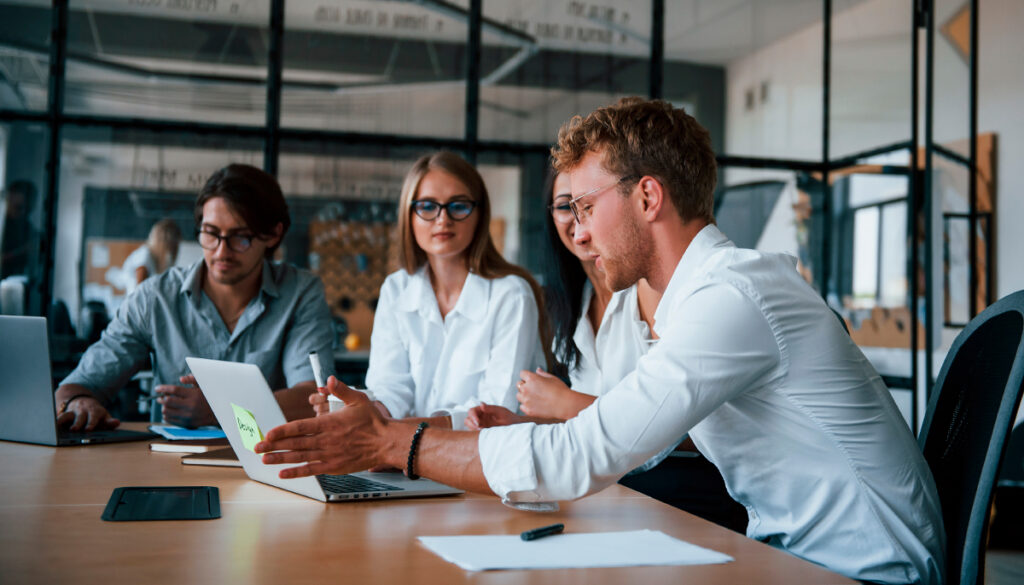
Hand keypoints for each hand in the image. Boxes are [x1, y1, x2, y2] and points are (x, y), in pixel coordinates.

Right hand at [56, 395, 119, 430]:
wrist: (85, 402)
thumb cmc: (96, 414)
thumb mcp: (105, 417)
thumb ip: (110, 422)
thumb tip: (117, 423)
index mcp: (95, 411)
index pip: (94, 417)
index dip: (91, 423)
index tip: (88, 429)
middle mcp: (84, 411)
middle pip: (80, 417)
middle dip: (77, 423)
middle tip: (74, 430)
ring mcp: (73, 411)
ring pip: (67, 415)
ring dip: (63, 421)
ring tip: (57, 427)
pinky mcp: (65, 414)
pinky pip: (59, 416)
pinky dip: (55, 421)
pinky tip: (49, 426)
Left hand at [155, 375, 215, 427]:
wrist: (217, 414)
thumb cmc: (208, 397)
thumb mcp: (203, 386)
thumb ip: (192, 380)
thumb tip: (181, 379)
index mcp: (194, 395)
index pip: (174, 390)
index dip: (163, 388)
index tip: (157, 388)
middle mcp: (191, 406)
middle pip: (167, 401)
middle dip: (161, 398)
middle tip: (160, 397)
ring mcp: (188, 416)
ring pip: (166, 411)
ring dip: (163, 407)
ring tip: (166, 405)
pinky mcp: (186, 424)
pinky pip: (169, 420)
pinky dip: (166, 415)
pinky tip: (170, 411)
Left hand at [256, 376, 387, 478]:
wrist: (386, 442)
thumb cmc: (373, 421)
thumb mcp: (358, 399)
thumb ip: (341, 390)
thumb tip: (329, 380)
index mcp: (329, 423)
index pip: (299, 427)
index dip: (282, 431)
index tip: (268, 433)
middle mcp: (326, 440)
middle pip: (295, 443)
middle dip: (274, 445)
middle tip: (257, 447)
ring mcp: (329, 454)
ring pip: (300, 457)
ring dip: (280, 458)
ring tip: (264, 460)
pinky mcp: (334, 466)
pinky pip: (311, 470)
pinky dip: (296, 472)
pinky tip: (283, 474)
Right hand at [465, 403, 524, 429]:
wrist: (516, 427)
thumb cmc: (510, 418)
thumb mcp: (501, 412)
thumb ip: (491, 408)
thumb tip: (481, 404)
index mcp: (484, 410)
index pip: (472, 411)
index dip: (472, 416)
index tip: (478, 422)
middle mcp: (481, 417)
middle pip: (468, 418)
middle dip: (471, 423)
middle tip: (479, 428)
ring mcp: (481, 424)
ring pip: (470, 425)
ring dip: (472, 428)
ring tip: (481, 431)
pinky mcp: (483, 431)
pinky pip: (474, 432)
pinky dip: (475, 433)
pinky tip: (483, 434)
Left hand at [516, 368, 593, 419]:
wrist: (565, 405)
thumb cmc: (561, 390)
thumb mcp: (552, 378)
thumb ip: (542, 373)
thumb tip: (537, 369)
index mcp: (532, 378)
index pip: (522, 373)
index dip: (527, 376)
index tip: (531, 379)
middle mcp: (526, 388)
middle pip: (519, 384)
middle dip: (525, 385)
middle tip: (535, 389)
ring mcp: (526, 400)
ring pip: (519, 395)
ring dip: (524, 395)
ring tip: (535, 397)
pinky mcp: (528, 410)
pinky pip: (522, 406)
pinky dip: (527, 406)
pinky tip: (535, 405)